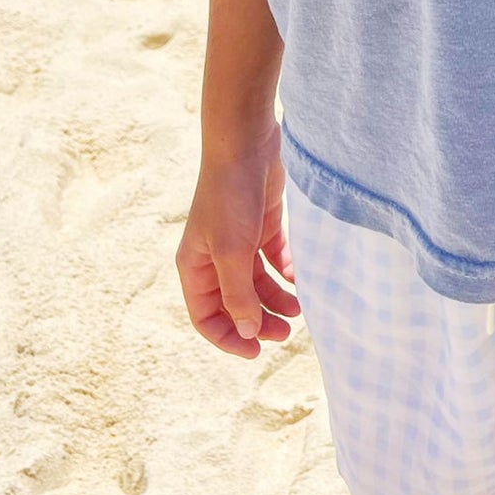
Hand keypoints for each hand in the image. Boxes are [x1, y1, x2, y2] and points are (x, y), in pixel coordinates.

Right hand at [174, 120, 301, 357]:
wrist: (245, 143)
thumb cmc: (230, 197)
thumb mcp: (233, 252)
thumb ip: (239, 295)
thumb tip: (249, 331)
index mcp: (194, 266)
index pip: (206, 316)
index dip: (229, 338)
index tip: (257, 351)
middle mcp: (213, 256)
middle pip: (235, 302)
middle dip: (259, 320)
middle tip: (287, 332)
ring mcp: (238, 239)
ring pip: (257, 282)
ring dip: (276, 298)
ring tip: (300, 307)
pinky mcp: (261, 222)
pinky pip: (273, 257)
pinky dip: (285, 271)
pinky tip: (300, 278)